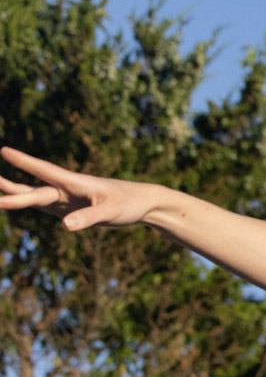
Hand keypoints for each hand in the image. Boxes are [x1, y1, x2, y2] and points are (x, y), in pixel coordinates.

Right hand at [0, 147, 165, 229]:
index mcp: (75, 183)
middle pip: (33, 190)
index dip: (25, 162)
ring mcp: (65, 198)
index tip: (4, 150)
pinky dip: (25, 203)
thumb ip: (87, 217)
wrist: (141, 202)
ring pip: (33, 196)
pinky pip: (42, 205)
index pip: (45, 171)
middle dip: (9, 189)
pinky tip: (9, 201)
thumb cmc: (128, 203)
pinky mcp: (68, 208)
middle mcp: (66, 189)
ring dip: (12, 193)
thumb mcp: (111, 212)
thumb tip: (64, 225)